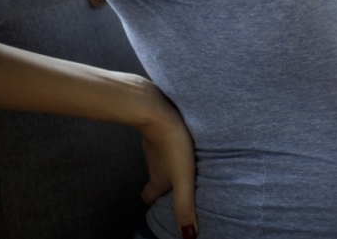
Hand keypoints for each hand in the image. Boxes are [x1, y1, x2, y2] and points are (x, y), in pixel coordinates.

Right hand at [136, 83, 198, 237]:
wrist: (157, 110)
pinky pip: (162, 138)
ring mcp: (154, 144)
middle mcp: (152, 163)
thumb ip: (185, 206)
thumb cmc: (173, 145)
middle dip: (162, 183)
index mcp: (157, 178)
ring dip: (168, 162)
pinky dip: (170, 143)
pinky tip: (183, 138)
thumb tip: (188, 237)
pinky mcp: (159, 127)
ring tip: (183, 162)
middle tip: (174, 185)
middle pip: (153, 177)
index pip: (148, 196)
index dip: (153, 202)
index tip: (158, 206)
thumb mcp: (183, 179)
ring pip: (158, 158)